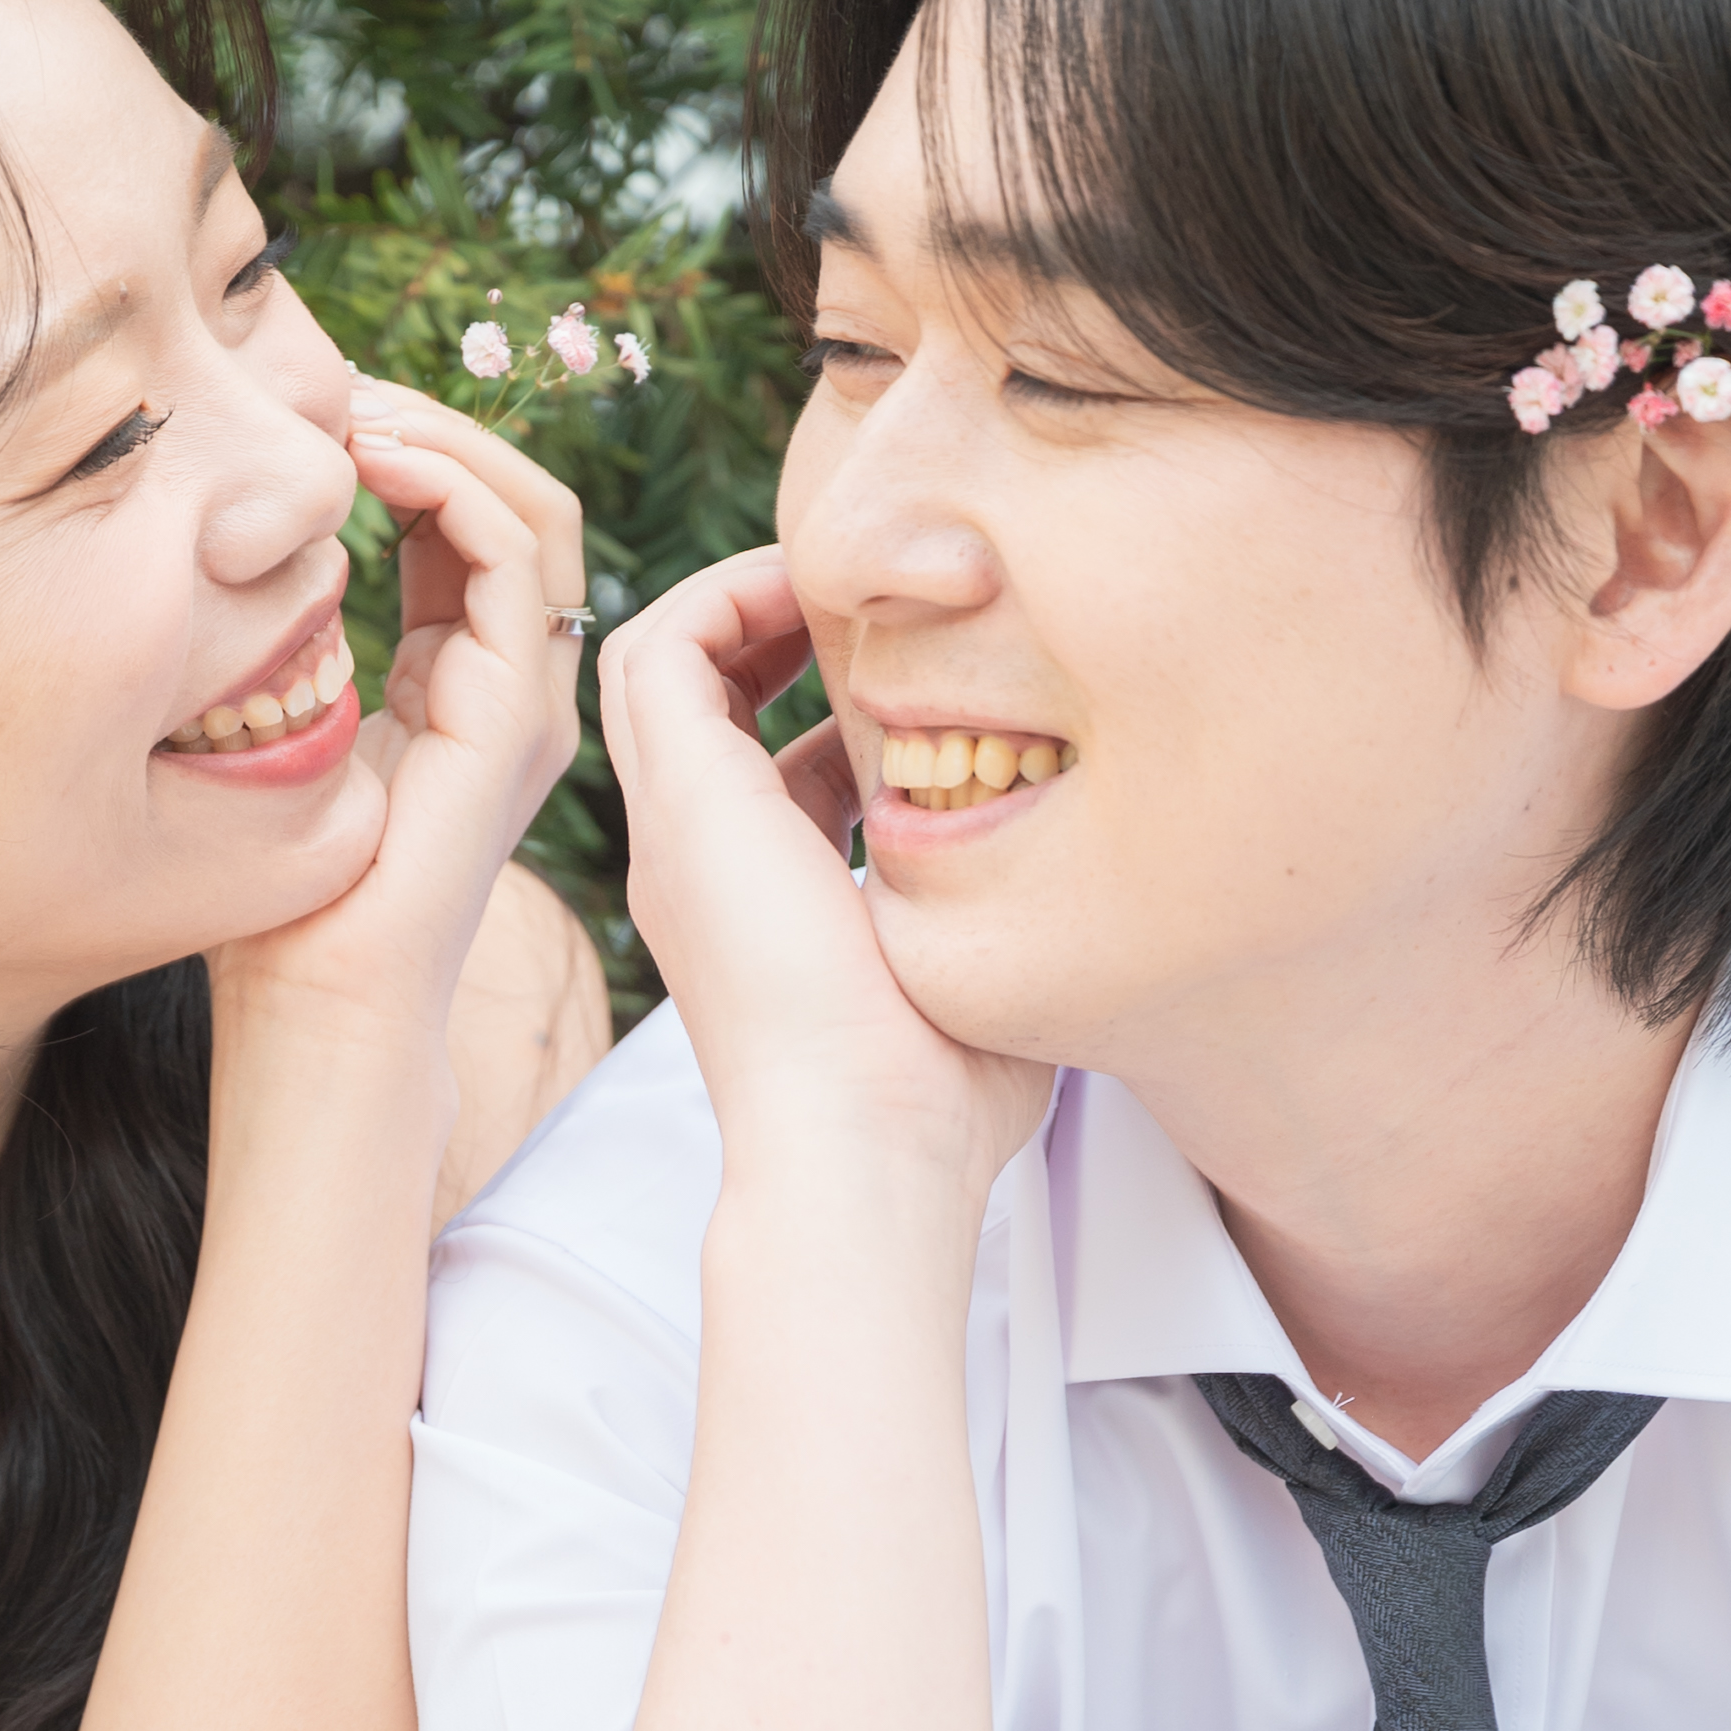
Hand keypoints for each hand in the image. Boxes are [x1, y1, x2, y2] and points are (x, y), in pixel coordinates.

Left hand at [207, 392, 584, 1093]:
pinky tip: (366, 465)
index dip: (402, 451)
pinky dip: (451, 485)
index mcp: (459, 687)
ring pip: (532, 509)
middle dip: (430, 424)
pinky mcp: (515, 717)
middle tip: (332, 389)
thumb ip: (280, 650)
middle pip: (514, 500)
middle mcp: (511, 688)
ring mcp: (526, 702)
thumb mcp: (270, 738)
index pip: (466, 526)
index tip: (310, 418)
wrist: (314, 1008)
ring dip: (444, 437)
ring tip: (352, 413)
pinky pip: (514, 556)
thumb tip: (227, 550)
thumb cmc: (277, 905)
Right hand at [597, 550, 1042, 1194]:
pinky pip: (657, 647)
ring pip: (658, 661)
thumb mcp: (972, 978)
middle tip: (869, 604)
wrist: (867, 1149)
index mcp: (761, 909)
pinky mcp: (681, 805)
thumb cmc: (934, 1106)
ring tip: (836, 580)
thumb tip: (1073, 882)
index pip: (768, 767)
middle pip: (697, 698)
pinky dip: (724, 596)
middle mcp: (702, 866)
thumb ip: (994, 916)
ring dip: (740, 599)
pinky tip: (817, 592)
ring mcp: (678, 834)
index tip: (925, 682)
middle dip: (770, 626)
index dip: (832, 703)